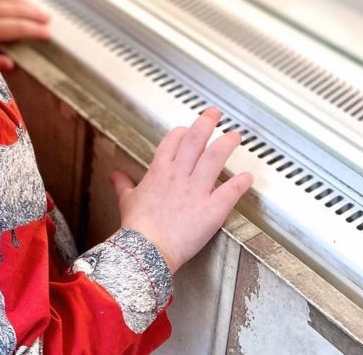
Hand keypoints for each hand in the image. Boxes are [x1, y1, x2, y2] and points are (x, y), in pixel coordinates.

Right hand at [111, 108, 252, 273]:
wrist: (147, 249)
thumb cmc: (137, 227)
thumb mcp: (127, 200)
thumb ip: (123, 184)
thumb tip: (114, 175)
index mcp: (159, 171)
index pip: (173, 141)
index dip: (182, 132)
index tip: (188, 129)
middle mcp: (179, 175)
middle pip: (195, 140)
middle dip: (207, 123)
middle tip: (215, 114)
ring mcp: (196, 191)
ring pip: (214, 158)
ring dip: (226, 144)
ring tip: (234, 136)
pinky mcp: (212, 210)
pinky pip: (230, 191)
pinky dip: (241, 183)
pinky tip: (248, 177)